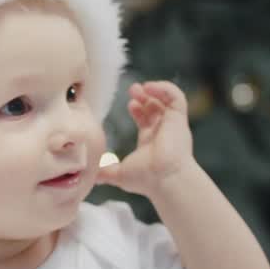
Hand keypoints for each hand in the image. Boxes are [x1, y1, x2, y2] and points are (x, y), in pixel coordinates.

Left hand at [97, 81, 193, 196]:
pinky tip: (149, 88)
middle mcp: (163, 131)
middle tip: (132, 90)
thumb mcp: (119, 174)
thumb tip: (90, 176)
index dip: (138, 108)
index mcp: (150, 141)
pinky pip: (177, 97)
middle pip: (156, 106)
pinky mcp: (179, 119)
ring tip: (140, 88)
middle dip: (144, 96)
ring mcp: (172, 125)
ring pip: (167, 100)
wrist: (166, 180)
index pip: (146, 119)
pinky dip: (164, 88)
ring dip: (154, 90)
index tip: (129, 104)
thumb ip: (105, 172)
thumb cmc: (147, 180)